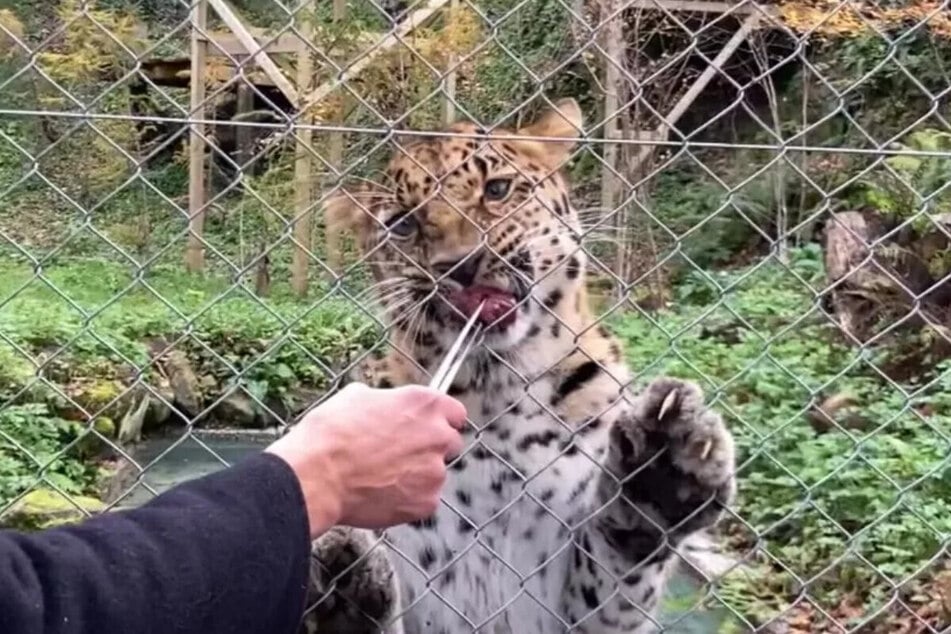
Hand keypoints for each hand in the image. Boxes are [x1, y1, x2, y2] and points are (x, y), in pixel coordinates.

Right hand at [265, 382, 466, 537]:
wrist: (316, 477)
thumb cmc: (330, 435)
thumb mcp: (356, 397)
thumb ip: (386, 401)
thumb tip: (386, 406)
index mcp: (424, 404)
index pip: (455, 412)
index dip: (439, 420)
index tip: (427, 427)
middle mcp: (437, 436)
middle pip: (450, 443)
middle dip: (430, 448)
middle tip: (400, 454)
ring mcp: (434, 472)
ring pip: (435, 473)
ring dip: (417, 475)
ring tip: (382, 477)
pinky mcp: (426, 503)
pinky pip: (424, 500)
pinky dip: (408, 499)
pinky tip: (381, 495)